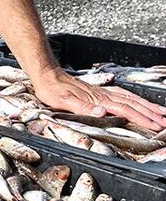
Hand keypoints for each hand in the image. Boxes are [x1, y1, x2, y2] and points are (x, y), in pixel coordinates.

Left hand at [33, 68, 165, 130]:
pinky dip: (136, 99)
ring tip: (162, 112)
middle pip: (133, 104)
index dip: (141, 118)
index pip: (125, 109)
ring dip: (147, 106)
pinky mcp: (100, 91)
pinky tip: (140, 102)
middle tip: (165, 122)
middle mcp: (104, 95)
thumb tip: (102, 112)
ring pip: (131, 99)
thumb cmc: (52, 89)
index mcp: (98, 99)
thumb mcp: (63, 101)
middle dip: (151, 113)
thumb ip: (83, 107)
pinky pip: (124, 95)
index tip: (155, 125)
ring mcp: (103, 92)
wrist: (47, 75)